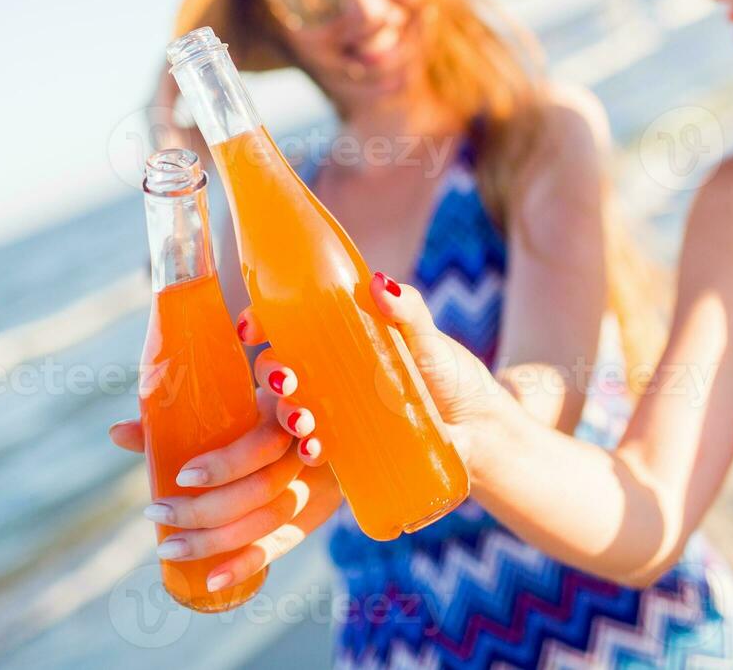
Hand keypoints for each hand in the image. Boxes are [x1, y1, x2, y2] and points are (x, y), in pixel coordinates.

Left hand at [107, 345, 343, 590]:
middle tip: (156, 510)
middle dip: (206, 508)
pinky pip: (282, 546)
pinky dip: (246, 565)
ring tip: (168, 547)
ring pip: (269, 521)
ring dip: (216, 541)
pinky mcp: (312, 517)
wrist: (324, 426)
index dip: (225, 464)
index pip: (262, 445)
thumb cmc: (257, 415)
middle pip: (262, 490)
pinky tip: (211, 581)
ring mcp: (314, 487)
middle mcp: (305, 452)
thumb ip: (177, 422)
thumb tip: (116, 433)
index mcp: (283, 415)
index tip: (182, 475)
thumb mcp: (229, 409)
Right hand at [240, 271, 506, 472]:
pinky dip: (308, 449)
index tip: (252, 327)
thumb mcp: (429, 338)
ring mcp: (336, 413)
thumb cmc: (451, 374)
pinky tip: (314, 448)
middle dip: (271, 373)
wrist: (481, 428)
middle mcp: (329, 375)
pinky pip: (314, 449)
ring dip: (285, 414)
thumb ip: (407, 310)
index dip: (261, 323)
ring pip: (289, 411)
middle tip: (284, 378)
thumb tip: (379, 284)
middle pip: (279, 369)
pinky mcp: (348, 448)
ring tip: (303, 420)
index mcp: (341, 338)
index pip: (288, 326)